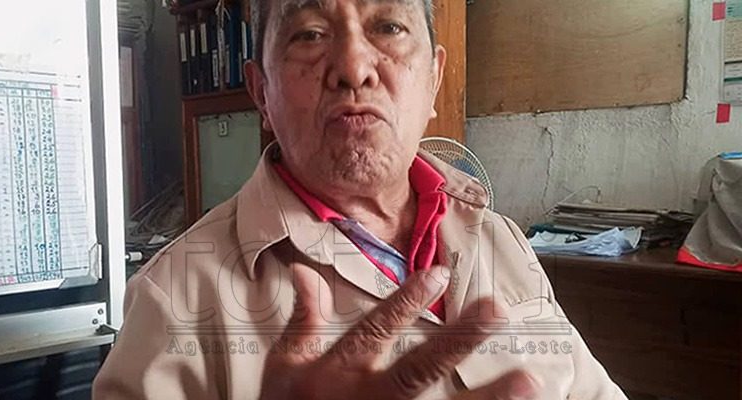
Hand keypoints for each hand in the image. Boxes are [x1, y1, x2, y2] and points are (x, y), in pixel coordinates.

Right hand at [259, 264, 540, 399]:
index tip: (439, 274)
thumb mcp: (285, 366)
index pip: (375, 330)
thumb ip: (302, 321)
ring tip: (528, 381)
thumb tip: (305, 270)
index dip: (405, 301)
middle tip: (495, 310)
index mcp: (339, 372)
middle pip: (418, 369)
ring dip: (487, 399)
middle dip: (458, 340)